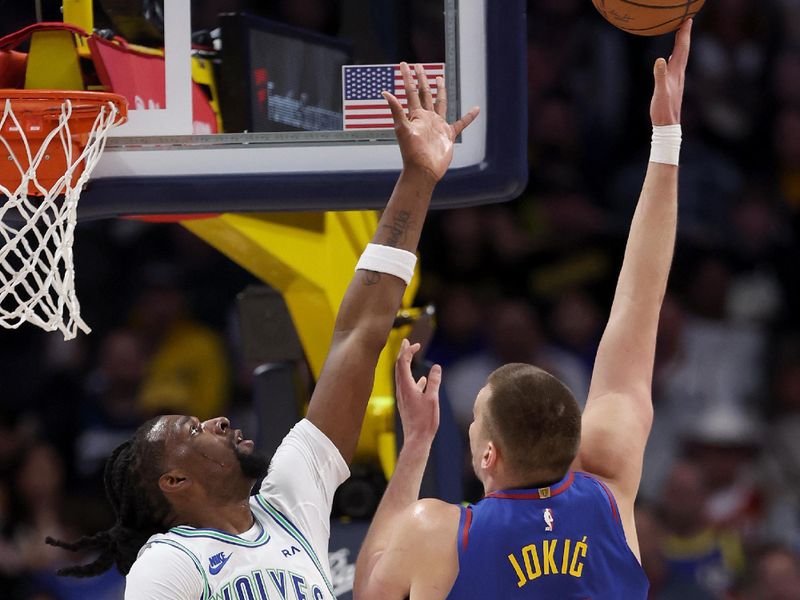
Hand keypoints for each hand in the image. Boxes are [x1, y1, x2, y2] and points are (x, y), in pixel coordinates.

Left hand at [383, 63, 479, 182]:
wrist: (424, 170)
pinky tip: (476, 109)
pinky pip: (461, 123)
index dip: (407, 77)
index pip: (411, 91)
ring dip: (440, 91)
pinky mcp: (448, 135)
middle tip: (419, 65)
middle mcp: (426, 117)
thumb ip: (396, 110)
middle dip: (422, 79)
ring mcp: (437, 125)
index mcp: (415, 115)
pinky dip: (469, 117)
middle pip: (425, 93)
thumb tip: (385, 92)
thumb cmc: (411, 152)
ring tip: (439, 78)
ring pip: (440, 103)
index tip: (404, 64)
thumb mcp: (402, 129)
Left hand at [395, 338, 440, 442]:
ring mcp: (403, 397)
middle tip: (407, 342)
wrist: (416, 439)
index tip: (416, 344)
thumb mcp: (432, 399)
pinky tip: (421, 380)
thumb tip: (436, 367)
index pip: (402, 363)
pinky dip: (413, 378)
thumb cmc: (425, 420)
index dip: (407, 351)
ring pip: (402, 376)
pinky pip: (407, 386)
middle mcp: (401, 390)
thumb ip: (434, 382)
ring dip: (406, 364)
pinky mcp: (406, 403)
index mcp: (406, 386)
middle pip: (399, 367)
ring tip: (411, 356)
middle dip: (403, 353)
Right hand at [650, 19, 691, 125]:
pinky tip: (671, 58)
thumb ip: (660, 75)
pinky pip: (675, 65)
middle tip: (685, 20)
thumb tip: (660, 59)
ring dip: (681, 44)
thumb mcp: (659, 92)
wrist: (668, 125)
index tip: (687, 19)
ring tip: (680, 34)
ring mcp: (677, 79)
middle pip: (683, 50)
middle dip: (684, 34)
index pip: (682, 49)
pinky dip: (675, 56)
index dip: (684, 34)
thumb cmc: (663, 110)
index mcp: (676, 72)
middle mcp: (679, 73)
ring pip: (680, 56)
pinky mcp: (672, 84)